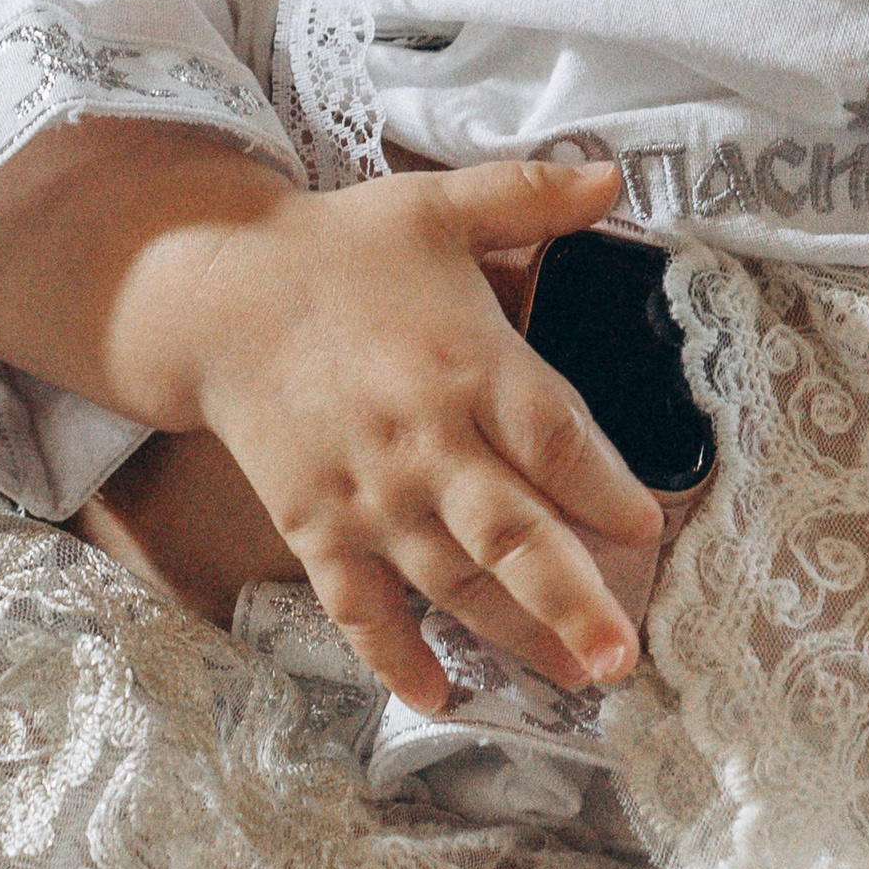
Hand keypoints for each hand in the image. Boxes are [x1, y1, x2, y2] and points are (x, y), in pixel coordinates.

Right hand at [180, 150, 664, 708]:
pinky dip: (393, 655)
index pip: (553, 436)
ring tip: (573, 683)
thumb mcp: (440, 204)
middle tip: (623, 658)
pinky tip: (438, 695)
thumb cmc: (344, 251)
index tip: (648, 527)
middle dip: (568, 598)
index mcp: (470, 362)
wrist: (220, 295)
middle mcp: (426, 439)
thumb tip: (617, 174)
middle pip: (508, 531)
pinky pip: (358, 606)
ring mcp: (369, 493)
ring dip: (511, 635)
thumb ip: (533, 193)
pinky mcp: (316, 527)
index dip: (603, 486)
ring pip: (450, 580)